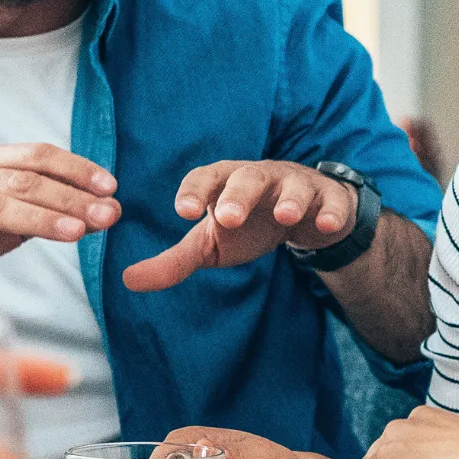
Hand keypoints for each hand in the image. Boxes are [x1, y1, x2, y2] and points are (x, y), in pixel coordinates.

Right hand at [0, 144, 120, 300]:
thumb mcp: (7, 215)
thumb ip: (50, 210)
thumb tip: (108, 212)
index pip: (37, 155)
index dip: (76, 169)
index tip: (111, 187)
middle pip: (22, 182)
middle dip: (69, 198)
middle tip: (107, 216)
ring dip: (38, 219)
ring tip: (75, 232)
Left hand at [123, 161, 362, 291]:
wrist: (305, 219)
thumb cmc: (249, 226)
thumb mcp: (211, 245)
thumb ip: (174, 262)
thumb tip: (128, 281)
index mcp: (225, 182)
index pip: (206, 178)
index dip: (195, 191)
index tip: (184, 212)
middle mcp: (260, 177)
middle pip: (247, 177)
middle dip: (238, 194)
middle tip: (228, 217)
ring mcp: (296, 185)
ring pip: (292, 185)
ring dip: (288, 199)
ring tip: (284, 215)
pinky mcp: (327, 199)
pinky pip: (330, 202)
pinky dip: (329, 212)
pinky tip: (324, 225)